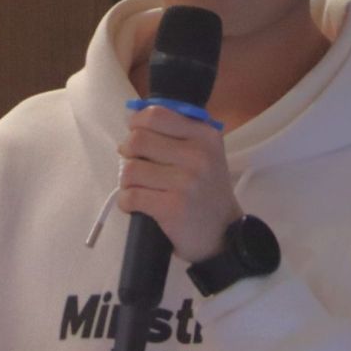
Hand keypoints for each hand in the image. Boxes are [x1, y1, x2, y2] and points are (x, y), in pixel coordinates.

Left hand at [115, 104, 240, 263]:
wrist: (224, 235)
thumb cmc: (207, 191)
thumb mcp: (205, 154)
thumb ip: (177, 133)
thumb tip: (133, 122)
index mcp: (206, 136)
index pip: (156, 115)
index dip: (136, 123)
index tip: (136, 136)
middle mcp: (198, 155)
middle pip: (137, 140)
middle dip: (128, 154)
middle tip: (137, 166)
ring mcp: (185, 182)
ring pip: (129, 169)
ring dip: (126, 181)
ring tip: (139, 188)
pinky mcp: (172, 207)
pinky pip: (130, 196)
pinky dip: (126, 202)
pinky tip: (137, 205)